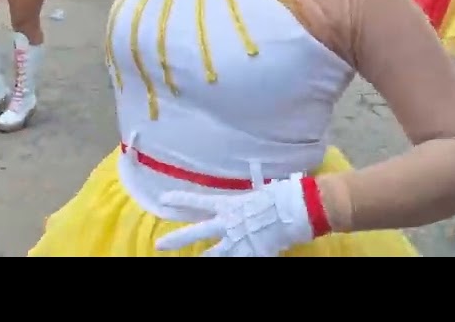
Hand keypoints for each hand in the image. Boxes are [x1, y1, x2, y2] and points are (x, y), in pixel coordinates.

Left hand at [154, 175, 316, 256]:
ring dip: (204, 257)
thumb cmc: (279, 196)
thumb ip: (246, 202)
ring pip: (214, 253)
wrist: (295, 211)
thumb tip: (247, 202)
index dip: (180, 200)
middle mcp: (228, 223)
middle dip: (177, 238)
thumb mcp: (258, 194)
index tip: (163, 199)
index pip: (198, 201)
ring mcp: (238, 241)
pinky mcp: (251, 253)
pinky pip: (238, 260)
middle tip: (159, 244)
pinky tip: (232, 259)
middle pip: (197, 232)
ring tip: (194, 260)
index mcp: (229, 205)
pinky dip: (235, 260)